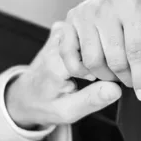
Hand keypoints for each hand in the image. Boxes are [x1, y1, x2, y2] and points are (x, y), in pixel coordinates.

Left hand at [5, 23, 122, 128]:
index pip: (96, 56)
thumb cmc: (44, 104)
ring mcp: (59, 33)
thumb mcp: (67, 112)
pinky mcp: (62, 29)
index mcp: (57, 64)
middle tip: (98, 76)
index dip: (108, 70)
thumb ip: (91, 101)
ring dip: (101, 48)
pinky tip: (91, 55)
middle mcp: (57, 43)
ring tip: (94, 67)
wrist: (25, 94)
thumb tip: (116, 89)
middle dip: (105, 58)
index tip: (107, 81)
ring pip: (94, 33)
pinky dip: (94, 42)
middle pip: (96, 41)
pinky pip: (87, 29)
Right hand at [60, 0, 140, 100]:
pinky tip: (94, 71)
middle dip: (128, 77)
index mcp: (133, 6)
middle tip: (136, 78)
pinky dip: (80, 69)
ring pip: (93, 61)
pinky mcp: (71, 20)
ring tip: (120, 72)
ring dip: (107, 76)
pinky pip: (69, 55)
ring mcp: (85, 14)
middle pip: (115, 59)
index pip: (136, 50)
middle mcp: (106, 8)